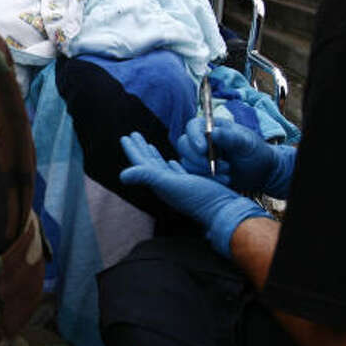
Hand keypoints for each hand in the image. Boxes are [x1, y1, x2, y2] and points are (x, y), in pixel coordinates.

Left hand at [120, 132, 270, 257]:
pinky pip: (176, 171)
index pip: (141, 163)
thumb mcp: (172, 184)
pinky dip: (170, 164)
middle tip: (132, 135)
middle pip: (149, 163)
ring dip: (153, 155)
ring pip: (161, 166)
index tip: (125, 136)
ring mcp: (178, 185)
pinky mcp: (190, 185)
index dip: (133, 149)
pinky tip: (170, 161)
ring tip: (148, 145)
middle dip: (140, 149)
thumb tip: (122, 176)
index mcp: (159, 182)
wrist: (223, 210)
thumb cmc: (199, 198)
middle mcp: (166, 184)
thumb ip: (148, 177)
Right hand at [177, 119, 296, 198]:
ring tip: (227, 172)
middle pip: (184, 145)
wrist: (262, 172)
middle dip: (198, 158)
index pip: (192, 126)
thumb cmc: (256, 151)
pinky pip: (193, 176)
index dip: (194, 137)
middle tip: (218, 165)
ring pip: (187, 162)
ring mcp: (199, 157)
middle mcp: (201, 140)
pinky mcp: (200, 172)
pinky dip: (207, 180)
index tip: (203, 149)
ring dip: (204, 170)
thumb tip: (213, 132)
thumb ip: (230, 137)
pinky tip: (225, 180)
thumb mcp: (246, 142)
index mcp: (211, 127)